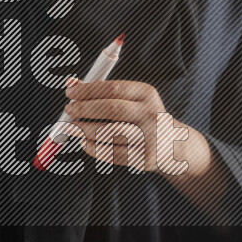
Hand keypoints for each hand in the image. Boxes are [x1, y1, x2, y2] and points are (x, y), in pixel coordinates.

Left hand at [62, 77, 196, 174]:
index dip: (88, 90)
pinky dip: (93, 148)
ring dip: (85, 130)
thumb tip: (71, 83)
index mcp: (146, 94)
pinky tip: (84, 142)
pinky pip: (112, 154)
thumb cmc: (143, 118)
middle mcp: (151, 114)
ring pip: (110, 133)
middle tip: (68, 110)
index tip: (69, 92)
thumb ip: (102, 91)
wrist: (173, 146)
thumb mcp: (131, 100)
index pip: (114, 88)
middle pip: (112, 109)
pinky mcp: (144, 158)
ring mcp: (149, 138)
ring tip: (71, 128)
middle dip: (84, 109)